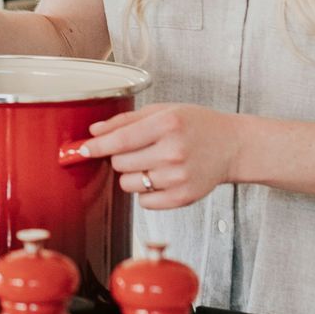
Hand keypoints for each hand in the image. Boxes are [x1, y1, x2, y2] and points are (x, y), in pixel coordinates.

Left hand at [74, 103, 243, 209]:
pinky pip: (144, 202)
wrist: (232, 146)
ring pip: (128, 184)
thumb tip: (95, 131)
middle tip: (138, 149)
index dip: (96, 146)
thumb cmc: (197, 124)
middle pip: (120, 163)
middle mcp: (172, 151)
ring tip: (152, 162)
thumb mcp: (163, 111)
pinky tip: (161, 177)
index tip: (82, 149)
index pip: (119, 140)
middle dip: (120, 157)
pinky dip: (146, 192)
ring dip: (132, 175)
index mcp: (167, 124)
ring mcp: (178, 177)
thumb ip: (126, 120)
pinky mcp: (183, 197)